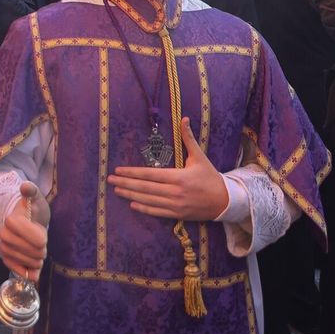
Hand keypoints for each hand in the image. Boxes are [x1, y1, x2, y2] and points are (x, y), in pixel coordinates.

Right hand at [1, 181, 48, 279]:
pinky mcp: (7, 261)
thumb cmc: (33, 210)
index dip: (43, 238)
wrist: (26, 223)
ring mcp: (4, 249)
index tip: (40, 230)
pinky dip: (30, 271)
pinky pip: (23, 273)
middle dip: (42, 249)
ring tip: (36, 249)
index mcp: (11, 221)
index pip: (38, 240)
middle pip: (35, 253)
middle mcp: (4, 235)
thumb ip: (32, 191)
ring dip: (38, 259)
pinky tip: (32, 264)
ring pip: (31, 263)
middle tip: (39, 240)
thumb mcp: (36, 198)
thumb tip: (25, 187)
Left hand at [108, 118, 227, 220]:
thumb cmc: (210, 176)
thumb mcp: (199, 156)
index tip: (119, 170)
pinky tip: (132, 204)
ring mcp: (176, 205)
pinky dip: (144, 208)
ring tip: (116, 190)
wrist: (225, 201)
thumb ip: (188, 139)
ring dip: (131, 195)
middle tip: (110, 180)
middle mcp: (175, 192)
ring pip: (148, 200)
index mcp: (179, 177)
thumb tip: (184, 118)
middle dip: (126, 183)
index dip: (133, 172)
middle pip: (145, 188)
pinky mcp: (178, 215)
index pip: (150, 174)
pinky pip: (157, 212)